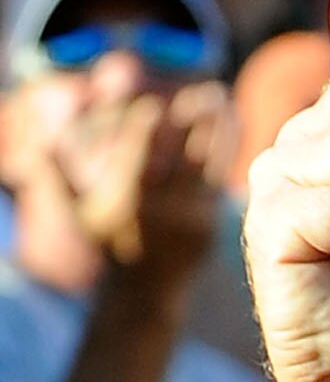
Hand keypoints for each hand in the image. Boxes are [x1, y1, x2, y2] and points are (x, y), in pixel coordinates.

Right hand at [56, 79, 225, 287]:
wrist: (148, 291)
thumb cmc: (109, 243)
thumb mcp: (79, 214)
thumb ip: (61, 176)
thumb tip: (44, 140)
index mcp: (129, 201)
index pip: (140, 156)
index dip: (148, 129)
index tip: (155, 104)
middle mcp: (163, 208)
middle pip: (182, 154)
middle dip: (192, 121)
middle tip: (202, 90)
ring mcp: (191, 216)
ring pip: (208, 163)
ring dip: (217, 128)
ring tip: (221, 96)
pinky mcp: (211, 222)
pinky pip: (220, 178)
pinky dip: (227, 149)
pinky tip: (233, 122)